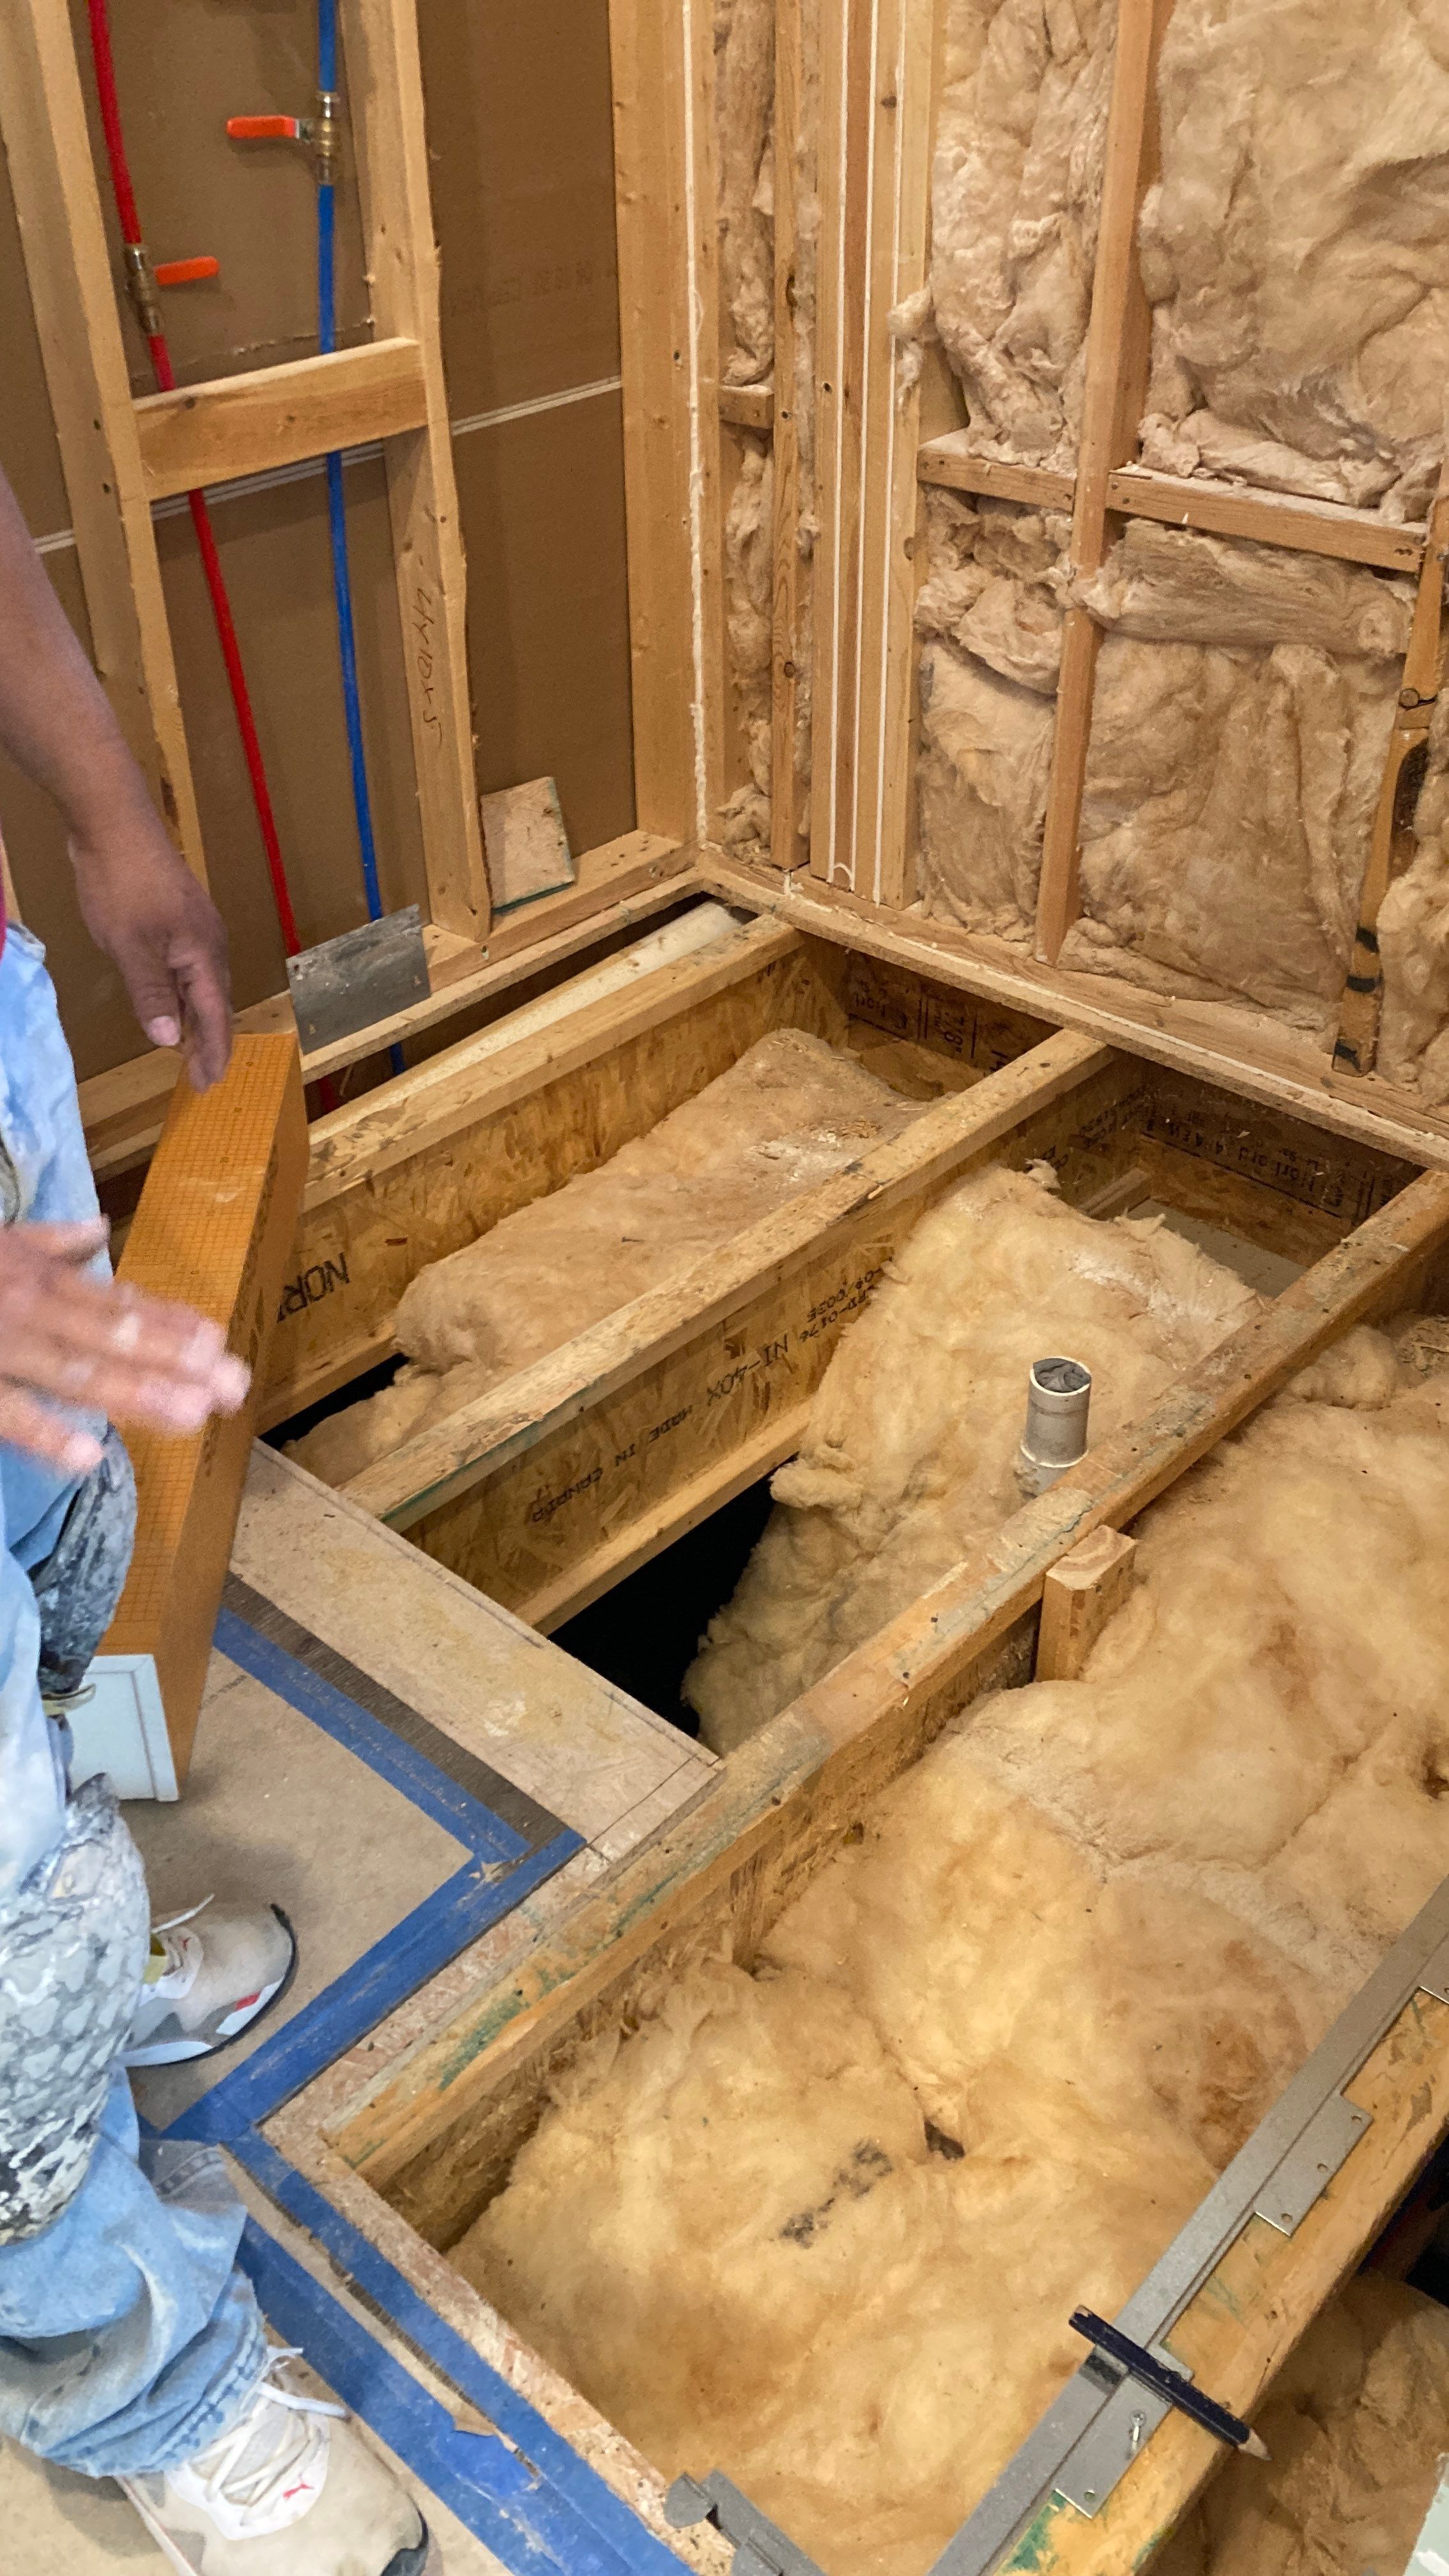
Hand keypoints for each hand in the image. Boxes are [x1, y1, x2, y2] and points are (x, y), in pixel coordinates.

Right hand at [0, 1219, 248, 1471]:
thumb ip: (46, 1238)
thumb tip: (98, 1229)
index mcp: (39, 1278)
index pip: (119, 1305)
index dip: (172, 1325)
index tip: (222, 1344)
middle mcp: (29, 1307)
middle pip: (115, 1338)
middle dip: (177, 1363)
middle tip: (235, 1389)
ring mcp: (0, 1345)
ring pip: (75, 1372)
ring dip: (136, 1393)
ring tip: (191, 1416)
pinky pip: (8, 1410)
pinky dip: (45, 1433)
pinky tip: (89, 1458)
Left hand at [69, 797, 232, 1090]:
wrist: (115, 823)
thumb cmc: (123, 885)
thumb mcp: (130, 948)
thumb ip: (151, 994)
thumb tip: (167, 1040)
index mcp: (203, 956)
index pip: (215, 1017)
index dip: (212, 1053)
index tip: (208, 1084)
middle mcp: (210, 944)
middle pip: (215, 1003)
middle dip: (209, 1041)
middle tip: (201, 1075)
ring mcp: (196, 927)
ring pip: (202, 984)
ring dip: (196, 1018)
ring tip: (186, 1047)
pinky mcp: (179, 915)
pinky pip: (189, 966)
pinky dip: (183, 992)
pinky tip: (168, 999)